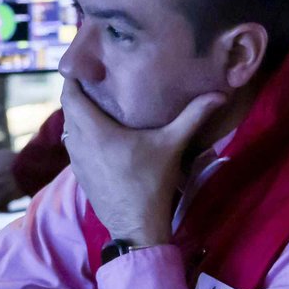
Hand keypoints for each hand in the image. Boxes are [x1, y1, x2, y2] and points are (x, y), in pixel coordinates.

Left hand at [59, 81, 224, 247]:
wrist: (136, 226)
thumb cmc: (151, 183)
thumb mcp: (171, 146)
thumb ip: (193, 116)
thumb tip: (219, 94)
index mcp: (95, 130)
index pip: (70, 93)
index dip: (75, 75)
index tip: (88, 63)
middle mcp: (79, 141)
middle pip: (68, 106)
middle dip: (79, 90)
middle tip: (98, 77)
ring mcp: (75, 159)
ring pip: (69, 125)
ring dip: (79, 112)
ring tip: (98, 99)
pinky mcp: (79, 172)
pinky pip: (73, 142)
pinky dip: (81, 132)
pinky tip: (99, 131)